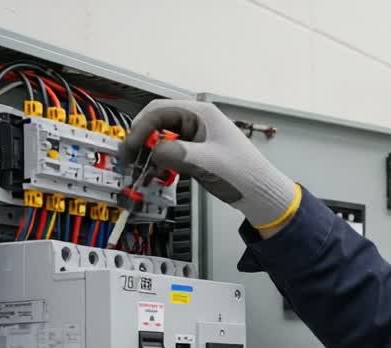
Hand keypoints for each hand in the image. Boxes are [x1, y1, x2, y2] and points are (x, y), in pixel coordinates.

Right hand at [121, 100, 299, 230]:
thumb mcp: (207, 162)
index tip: (130, 148)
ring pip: (161, 138)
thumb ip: (177, 153)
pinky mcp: (195, 152)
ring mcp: (196, 136)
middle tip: (129, 160)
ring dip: (148, 153)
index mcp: (201, 113)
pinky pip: (169, 152)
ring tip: (140, 171)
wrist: (261, 193)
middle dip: (141, 140)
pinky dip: (159, 162)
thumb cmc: (242, 174)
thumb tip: (153, 151)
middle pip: (156, 122)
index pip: (158, 111)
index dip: (140, 128)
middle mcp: (196, 120)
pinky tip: (156, 175)